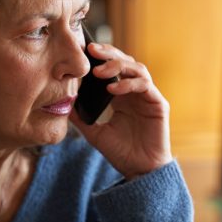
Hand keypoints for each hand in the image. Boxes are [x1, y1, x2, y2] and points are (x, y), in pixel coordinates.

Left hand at [70, 42, 172, 179]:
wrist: (139, 171)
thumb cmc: (121, 152)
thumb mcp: (94, 132)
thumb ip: (80, 117)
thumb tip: (63, 103)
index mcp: (121, 95)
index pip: (112, 67)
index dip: (100, 57)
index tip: (83, 51)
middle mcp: (135, 92)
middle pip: (125, 61)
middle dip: (108, 54)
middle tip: (91, 50)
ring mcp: (148, 96)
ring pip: (136, 68)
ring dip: (118, 66)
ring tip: (99, 71)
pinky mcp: (158, 104)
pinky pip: (145, 85)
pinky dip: (129, 83)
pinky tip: (113, 89)